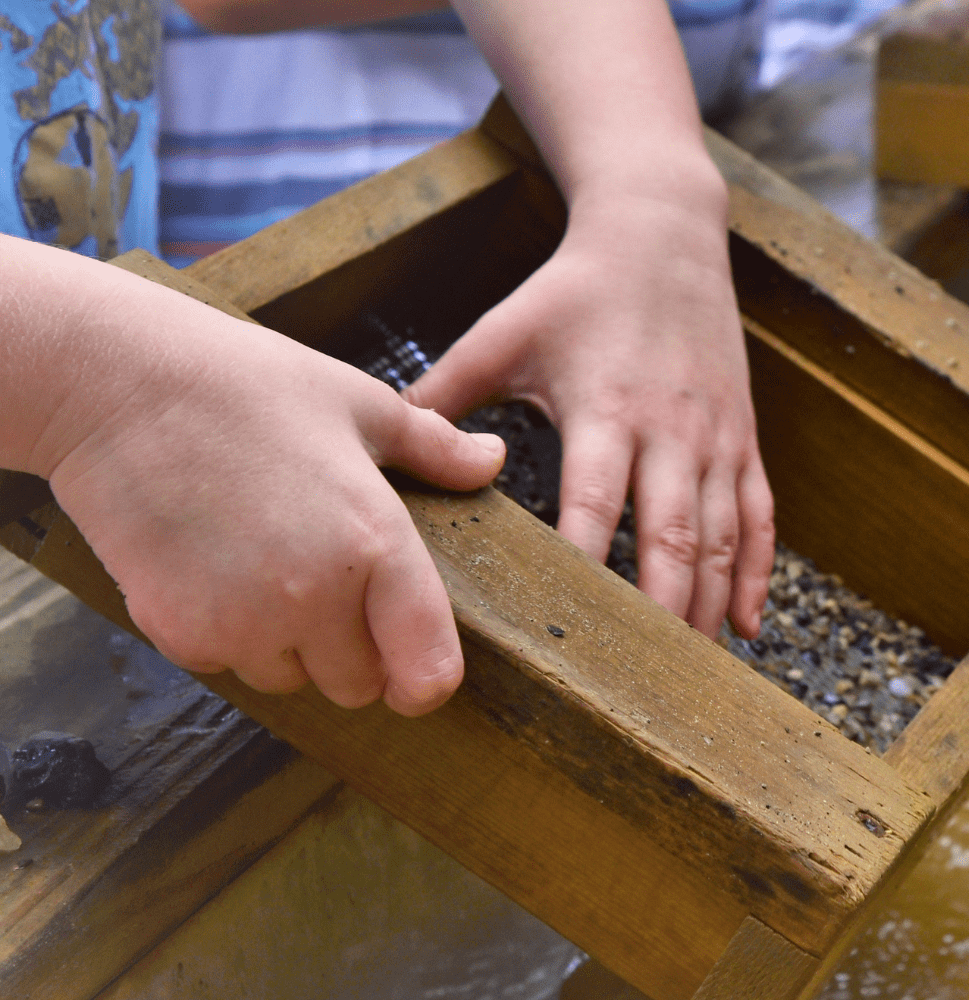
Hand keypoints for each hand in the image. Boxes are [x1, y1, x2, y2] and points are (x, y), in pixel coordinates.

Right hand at [42, 292, 503, 715]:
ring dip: (287, 644)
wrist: (116, 384)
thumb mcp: (361, 405)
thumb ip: (434, 449)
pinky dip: (224, 633)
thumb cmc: (246, 384)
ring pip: (290, 679)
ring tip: (263, 560)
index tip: (415, 665)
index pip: (426, 671)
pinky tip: (212, 564)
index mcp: (375, 545)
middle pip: (357, 685)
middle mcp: (313, 598)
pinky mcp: (178, 631)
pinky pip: (223, 663)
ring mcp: (241, 622)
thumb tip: (490, 460)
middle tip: (327, 582)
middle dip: (352, 650)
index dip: (425, 677)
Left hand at [405, 185, 775, 639]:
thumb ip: (446, 393)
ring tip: (688, 673)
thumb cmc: (573, 290)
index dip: (585, 567)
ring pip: (720, 538)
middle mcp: (669, 429)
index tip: (566, 627)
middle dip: (658, 612)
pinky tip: (745, 628)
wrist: (664, 233)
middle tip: (639, 682)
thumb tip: (382, 446)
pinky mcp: (743, 439)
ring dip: (706, 607)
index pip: (595, 504)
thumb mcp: (503, 331)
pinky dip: (755, 576)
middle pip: (670, 536)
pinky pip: (759, 519)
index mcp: (604, 407)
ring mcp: (716, 438)